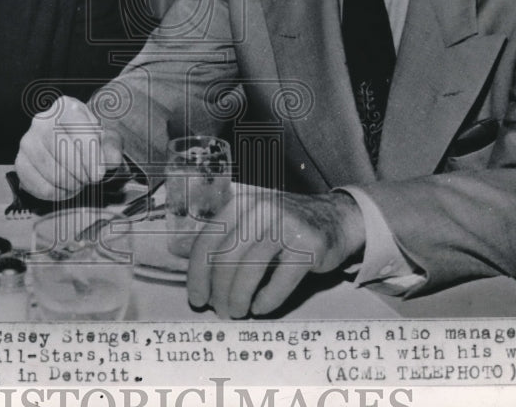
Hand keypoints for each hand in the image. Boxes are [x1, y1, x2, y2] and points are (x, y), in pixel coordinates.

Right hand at [14, 96, 122, 199]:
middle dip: (82, 173)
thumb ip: (112, 147)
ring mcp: (28, 141)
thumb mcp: (106, 138)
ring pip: (52, 172)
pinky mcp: (20, 162)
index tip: (99, 174)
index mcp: (66, 107)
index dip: (91, 157)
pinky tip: (65, 188)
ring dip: (71, 184)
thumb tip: (111, 159)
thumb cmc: (89, 140)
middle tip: (90, 180)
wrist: (70, 146)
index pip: (78, 130)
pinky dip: (57, 193)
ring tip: (79, 182)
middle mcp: (42, 120)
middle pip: (63, 153)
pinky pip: (39, 186)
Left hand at [187, 190, 364, 317]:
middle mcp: (261, 210)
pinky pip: (280, 281)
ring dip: (239, 298)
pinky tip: (260, 308)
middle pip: (226, 258)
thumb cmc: (285, 226)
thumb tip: (178, 253)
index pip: (208, 240)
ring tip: (237, 313)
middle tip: (220, 310)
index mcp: (241, 204)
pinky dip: (267, 300)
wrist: (336, 219)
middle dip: (218, 291)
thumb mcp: (249, 223)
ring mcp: (286, 226)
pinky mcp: (309, 246)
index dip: (198, 274)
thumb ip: (218, 238)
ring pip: (250, 269)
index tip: (197, 298)